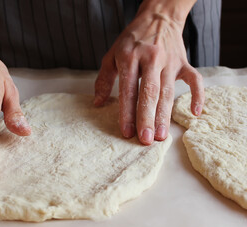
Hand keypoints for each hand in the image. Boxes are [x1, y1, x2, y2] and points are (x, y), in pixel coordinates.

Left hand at [94, 0, 203, 144]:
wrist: (157, 18)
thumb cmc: (131, 40)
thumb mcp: (111, 55)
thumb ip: (104, 79)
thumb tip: (97, 103)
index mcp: (129, 57)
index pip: (128, 90)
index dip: (127, 112)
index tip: (126, 132)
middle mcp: (150, 59)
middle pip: (149, 93)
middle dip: (147, 118)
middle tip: (145, 139)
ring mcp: (169, 61)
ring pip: (168, 91)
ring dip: (165, 115)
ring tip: (162, 136)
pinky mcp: (183, 62)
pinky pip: (194, 80)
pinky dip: (198, 95)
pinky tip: (194, 113)